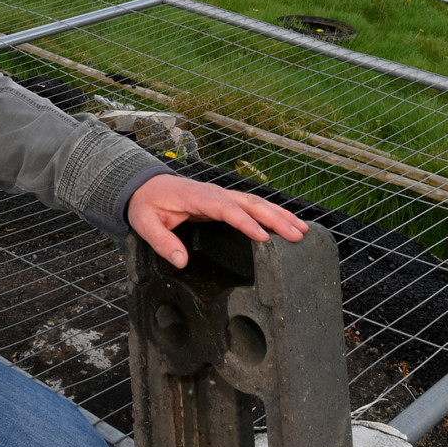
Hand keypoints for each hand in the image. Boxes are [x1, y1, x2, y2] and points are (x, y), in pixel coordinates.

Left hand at [126, 173, 306, 268]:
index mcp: (197, 197)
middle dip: (275, 218)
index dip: (246, 222)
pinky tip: (288, 223)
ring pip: (256, 203)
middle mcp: (215, 193)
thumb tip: (180, 260)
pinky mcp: (225, 201)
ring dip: (280, 215)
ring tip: (302, 230)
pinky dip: (272, 213)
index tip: (263, 237)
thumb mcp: (145, 223)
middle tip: (297, 235)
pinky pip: (252, 206)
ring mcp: (222, 196)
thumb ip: (162, 241)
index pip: (226, 209)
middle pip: (250, 204)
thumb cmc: (146, 203)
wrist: (144, 185)